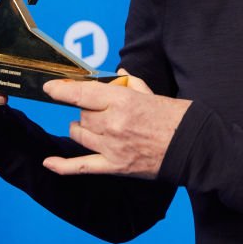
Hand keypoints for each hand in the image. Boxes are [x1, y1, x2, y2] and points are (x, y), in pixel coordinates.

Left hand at [41, 69, 190, 178]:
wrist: (193, 146)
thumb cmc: (175, 117)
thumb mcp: (151, 93)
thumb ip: (130, 84)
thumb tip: (118, 76)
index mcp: (122, 101)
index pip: (81, 94)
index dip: (61, 90)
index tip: (49, 87)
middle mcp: (113, 124)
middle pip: (82, 115)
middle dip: (87, 110)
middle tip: (102, 110)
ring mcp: (112, 147)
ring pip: (79, 135)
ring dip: (82, 128)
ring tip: (93, 126)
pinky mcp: (115, 167)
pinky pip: (81, 167)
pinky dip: (63, 166)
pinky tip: (49, 163)